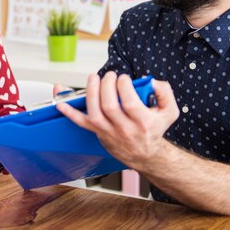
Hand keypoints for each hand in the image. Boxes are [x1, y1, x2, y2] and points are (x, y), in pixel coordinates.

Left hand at [56, 72, 178, 169]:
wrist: (145, 154)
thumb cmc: (154, 129)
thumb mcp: (169, 111)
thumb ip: (165, 93)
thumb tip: (152, 81)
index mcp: (143, 122)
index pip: (129, 102)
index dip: (123, 86)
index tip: (123, 78)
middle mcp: (125, 129)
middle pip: (109, 106)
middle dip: (106, 86)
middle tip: (109, 75)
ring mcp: (109, 132)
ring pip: (95, 113)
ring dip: (90, 93)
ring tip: (94, 78)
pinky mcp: (98, 132)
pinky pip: (81, 123)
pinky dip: (69, 113)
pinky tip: (60, 102)